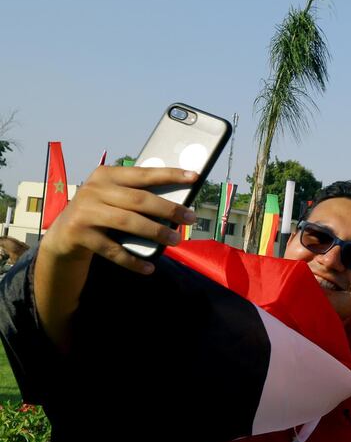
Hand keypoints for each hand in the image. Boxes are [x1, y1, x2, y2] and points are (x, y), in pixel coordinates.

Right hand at [35, 166, 198, 348]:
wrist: (64, 234)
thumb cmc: (101, 212)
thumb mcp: (114, 197)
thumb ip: (137, 195)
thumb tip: (178, 204)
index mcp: (106, 175)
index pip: (144, 173)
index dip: (170, 174)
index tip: (195, 176)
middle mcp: (94, 190)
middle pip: (139, 199)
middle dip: (169, 209)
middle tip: (190, 218)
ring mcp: (85, 212)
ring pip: (128, 222)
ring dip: (155, 232)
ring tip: (176, 240)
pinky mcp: (79, 234)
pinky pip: (113, 250)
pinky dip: (133, 260)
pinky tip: (150, 267)